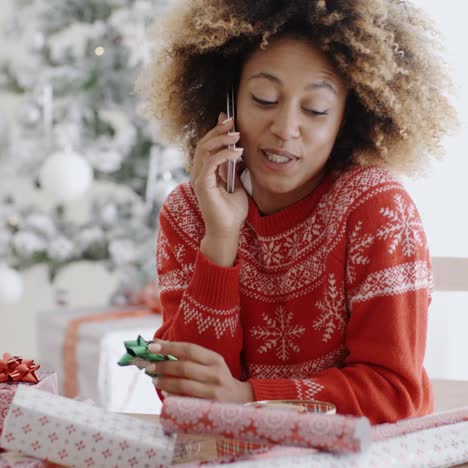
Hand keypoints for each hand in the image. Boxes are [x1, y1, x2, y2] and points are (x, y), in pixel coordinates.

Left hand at [146, 340, 253, 403]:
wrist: (239, 400)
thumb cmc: (217, 378)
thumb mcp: (210, 363)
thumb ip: (189, 356)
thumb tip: (158, 345)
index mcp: (215, 359)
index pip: (189, 350)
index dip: (169, 347)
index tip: (152, 345)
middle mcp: (215, 374)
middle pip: (185, 367)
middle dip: (163, 366)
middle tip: (149, 366)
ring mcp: (213, 392)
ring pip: (183, 385)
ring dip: (165, 381)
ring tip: (154, 379)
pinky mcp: (209, 408)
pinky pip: (185, 401)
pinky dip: (172, 396)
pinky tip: (165, 392)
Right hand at [191, 113, 248, 265]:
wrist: (227, 231)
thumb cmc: (231, 212)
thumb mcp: (236, 185)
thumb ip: (233, 169)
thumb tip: (238, 153)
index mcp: (205, 172)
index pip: (207, 145)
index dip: (216, 130)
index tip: (228, 120)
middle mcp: (198, 173)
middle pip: (204, 143)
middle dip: (218, 129)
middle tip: (232, 120)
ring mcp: (199, 178)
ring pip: (205, 149)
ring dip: (222, 139)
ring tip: (237, 135)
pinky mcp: (202, 185)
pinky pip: (211, 162)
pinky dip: (225, 154)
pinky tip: (238, 152)